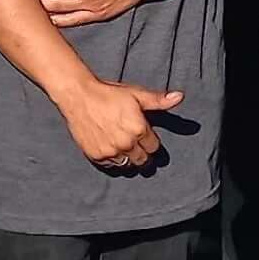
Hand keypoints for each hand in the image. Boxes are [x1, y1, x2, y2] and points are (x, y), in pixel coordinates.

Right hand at [60, 76, 182, 172]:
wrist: (79, 96)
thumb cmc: (109, 94)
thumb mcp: (137, 94)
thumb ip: (159, 100)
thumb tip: (180, 97)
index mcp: (139, 129)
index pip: (154, 147)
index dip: (151, 142)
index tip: (147, 139)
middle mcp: (126, 144)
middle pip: (142, 160)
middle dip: (142, 154)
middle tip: (138, 146)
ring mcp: (110, 152)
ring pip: (127, 164)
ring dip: (128, 158)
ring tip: (125, 148)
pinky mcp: (96, 156)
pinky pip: (110, 165)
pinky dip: (113, 159)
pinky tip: (111, 149)